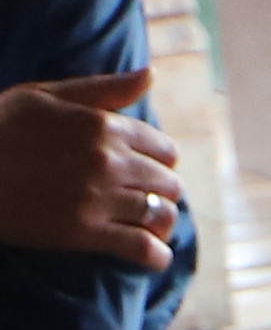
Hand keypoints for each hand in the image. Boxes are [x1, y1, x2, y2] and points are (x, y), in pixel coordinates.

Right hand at [0, 73, 177, 268]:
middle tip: (142, 199)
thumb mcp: (43, 97)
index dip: (159, 161)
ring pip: (163, 216)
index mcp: (101, 125)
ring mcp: (99, 198)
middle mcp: (107, 160)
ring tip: (147, 227)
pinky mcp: (86, 233)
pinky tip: (148, 254)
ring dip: (161, 224)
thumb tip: (149, 74)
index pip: (164, 149)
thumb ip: (101, 90)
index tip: (144, 170)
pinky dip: (155, 255)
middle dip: (160, 192)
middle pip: (168, 184)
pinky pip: (145, 250)